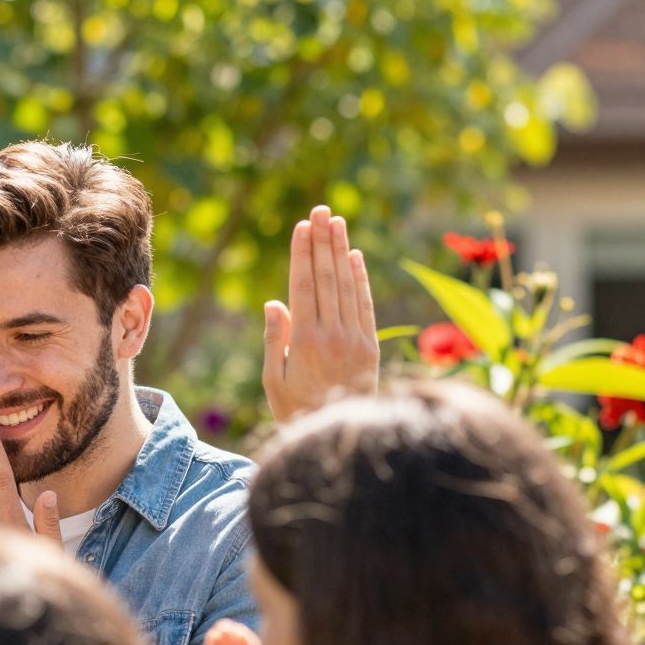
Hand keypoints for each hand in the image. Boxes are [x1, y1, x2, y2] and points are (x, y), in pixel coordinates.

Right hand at [263, 205, 379, 423]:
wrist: (338, 433)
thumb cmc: (295, 410)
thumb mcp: (274, 381)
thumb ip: (275, 340)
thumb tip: (275, 303)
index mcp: (305, 340)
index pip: (305, 286)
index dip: (303, 254)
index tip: (303, 228)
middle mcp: (333, 333)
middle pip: (328, 277)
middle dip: (323, 241)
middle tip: (321, 211)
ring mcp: (355, 337)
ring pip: (348, 285)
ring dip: (342, 251)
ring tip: (337, 223)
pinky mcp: (370, 345)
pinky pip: (365, 304)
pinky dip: (361, 278)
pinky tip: (355, 257)